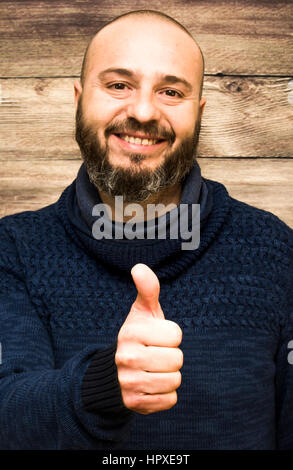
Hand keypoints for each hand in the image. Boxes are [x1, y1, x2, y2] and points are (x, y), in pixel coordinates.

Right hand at [115, 263, 182, 414]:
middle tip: (155, 354)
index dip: (171, 335)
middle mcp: (126, 358)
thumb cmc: (137, 337)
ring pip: (175, 380)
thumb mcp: (142, 312)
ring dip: (170, 375)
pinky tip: (152, 385)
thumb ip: (147, 289)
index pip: (176, 335)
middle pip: (177, 359)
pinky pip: (171, 400)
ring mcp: (129, 382)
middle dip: (171, 356)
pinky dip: (166, 394)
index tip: (156, 337)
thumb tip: (139, 267)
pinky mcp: (135, 404)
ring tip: (154, 369)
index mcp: (131, 332)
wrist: (115, 372)